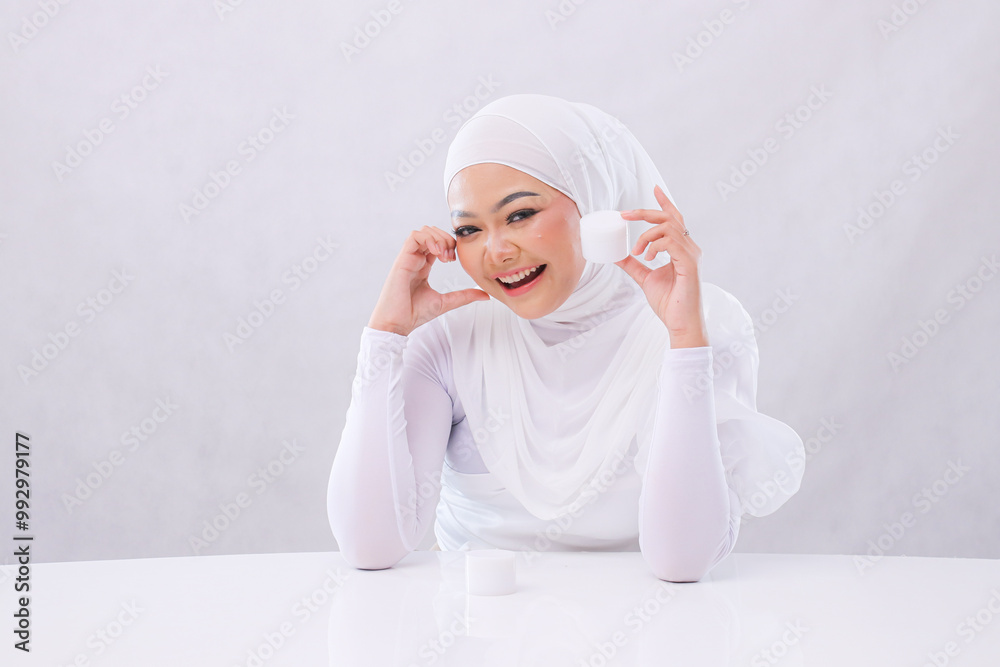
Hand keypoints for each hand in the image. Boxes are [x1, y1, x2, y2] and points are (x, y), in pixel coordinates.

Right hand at [368, 226, 489, 336]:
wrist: (397, 323)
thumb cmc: (415, 314)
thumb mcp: (446, 302)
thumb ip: (464, 296)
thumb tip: (485, 295)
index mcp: (423, 267)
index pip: (437, 244)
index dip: (449, 245)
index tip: (455, 259)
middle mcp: (415, 260)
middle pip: (431, 234)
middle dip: (445, 239)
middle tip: (451, 256)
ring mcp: (408, 258)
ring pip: (423, 232)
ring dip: (438, 238)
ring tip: (444, 254)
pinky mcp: (402, 260)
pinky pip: (414, 237)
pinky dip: (428, 238)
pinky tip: (436, 251)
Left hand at [615, 185, 707, 347]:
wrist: (680, 323)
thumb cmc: (669, 303)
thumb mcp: (646, 278)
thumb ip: (634, 265)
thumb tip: (617, 256)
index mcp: (681, 249)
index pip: (675, 219)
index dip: (665, 202)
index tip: (654, 188)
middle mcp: (689, 248)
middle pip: (670, 217)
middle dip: (646, 212)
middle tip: (625, 214)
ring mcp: (691, 255)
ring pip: (668, 228)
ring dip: (646, 235)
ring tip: (637, 252)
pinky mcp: (689, 264)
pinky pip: (671, 242)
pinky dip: (655, 245)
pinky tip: (647, 257)